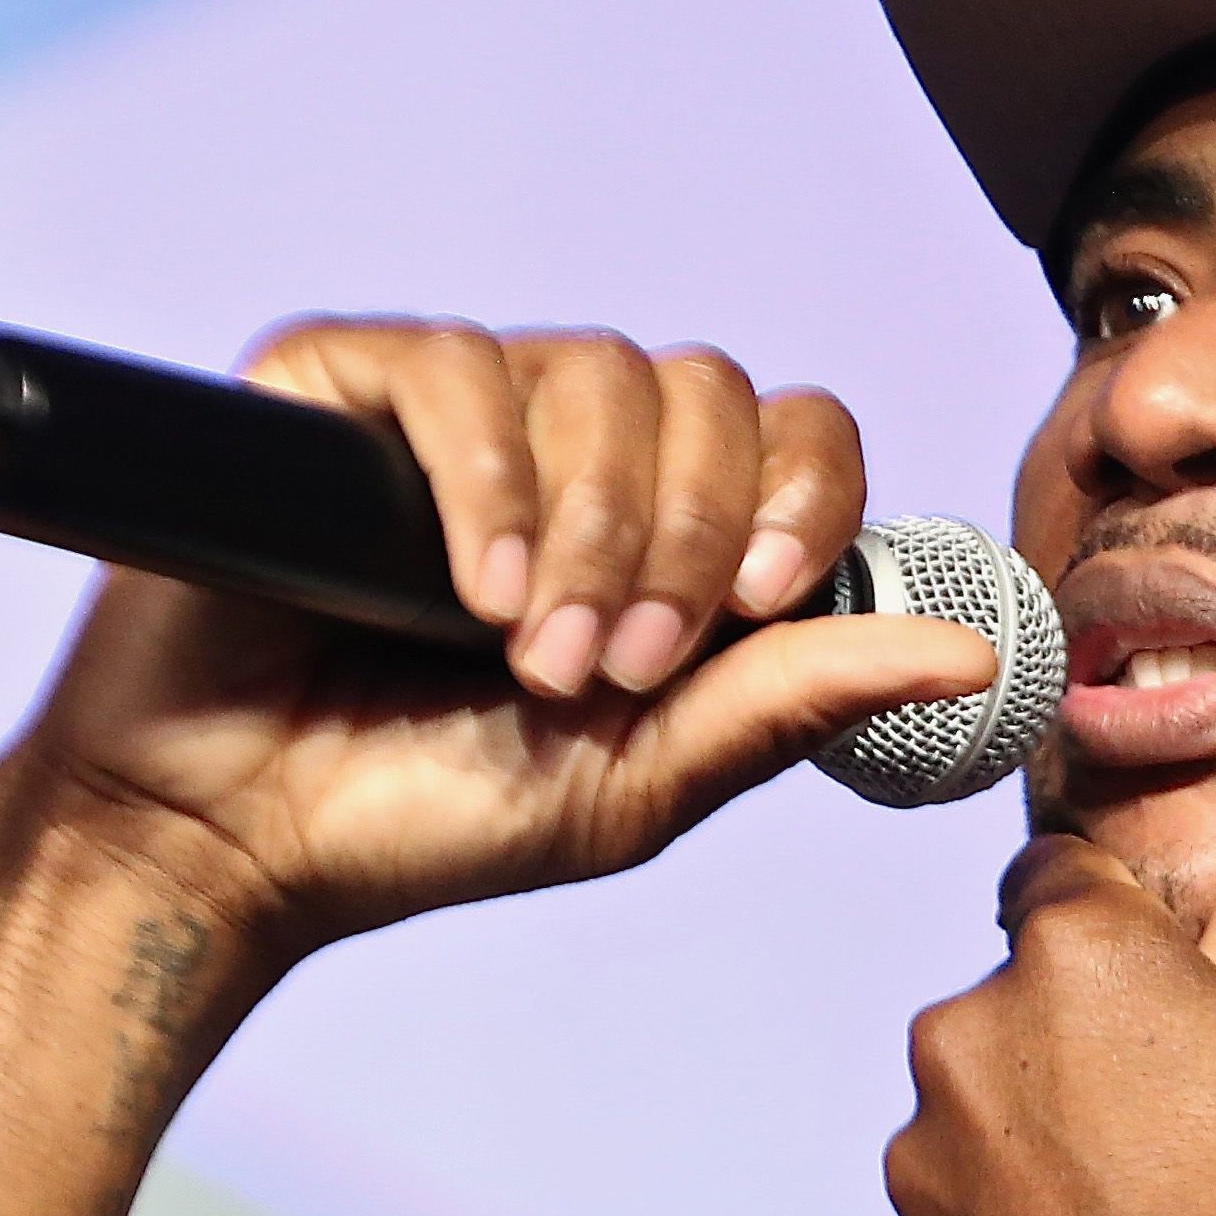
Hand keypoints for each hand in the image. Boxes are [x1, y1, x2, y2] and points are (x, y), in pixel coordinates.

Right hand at [4, 320, 1001, 958]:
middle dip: (687, 538)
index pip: (792, 429)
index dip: (797, 498)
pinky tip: (472, 591)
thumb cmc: (428, 813)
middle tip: (617, 667)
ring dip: (593, 529)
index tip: (758, 605)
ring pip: (594, 376)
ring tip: (531, 653)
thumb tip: (980, 654)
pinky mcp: (336, 388)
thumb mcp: (647, 775)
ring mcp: (454, 408)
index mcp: (662, 520)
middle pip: (706, 390)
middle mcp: (569, 445)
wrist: (235, 844)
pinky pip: (454, 371)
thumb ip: (798, 700)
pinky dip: (488, 483)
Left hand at [885, 798, 1215, 1215]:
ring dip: (1044, 1137)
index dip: (1125, 922)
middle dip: (1084, 1038)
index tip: (1180, 982)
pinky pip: (970, 1213)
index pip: (1063, 873)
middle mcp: (968, 1035)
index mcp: (1075, 957)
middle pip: (1021, 999)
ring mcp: (927, 1157)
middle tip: (1187, 1120)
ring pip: (988, 1109)